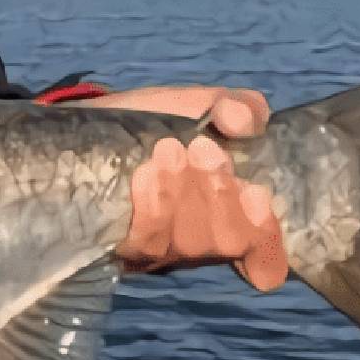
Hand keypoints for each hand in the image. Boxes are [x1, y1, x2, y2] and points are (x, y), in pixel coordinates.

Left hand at [85, 86, 287, 290]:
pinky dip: (154, 203)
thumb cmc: (158, 120)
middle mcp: (200, 242)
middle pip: (229, 242)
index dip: (267, 236)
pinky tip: (145, 173)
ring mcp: (161, 250)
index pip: (266, 255)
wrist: (92, 123)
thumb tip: (241, 122)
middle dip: (221, 194)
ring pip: (190, 242)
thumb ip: (239, 107)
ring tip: (169, 150)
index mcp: (232, 214)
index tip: (255, 193)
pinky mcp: (122, 246)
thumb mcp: (204, 105)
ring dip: (184, 193)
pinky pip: (148, 239)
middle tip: (204, 149)